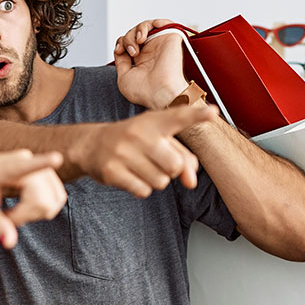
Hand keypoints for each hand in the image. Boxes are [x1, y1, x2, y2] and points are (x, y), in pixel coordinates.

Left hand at [0, 150, 66, 248]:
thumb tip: (10, 243)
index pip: (24, 166)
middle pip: (42, 201)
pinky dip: (43, 209)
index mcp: (4, 167)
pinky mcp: (50, 174)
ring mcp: (41, 166)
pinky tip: (25, 206)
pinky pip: (57, 199)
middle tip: (6, 217)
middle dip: (26, 216)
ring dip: (36, 214)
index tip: (57, 158)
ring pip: (53, 202)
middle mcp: (26, 160)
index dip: (43, 162)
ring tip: (15, 210)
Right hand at [70, 104, 219, 197]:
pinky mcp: (112, 172)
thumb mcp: (157, 139)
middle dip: (171, 169)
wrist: (91, 145)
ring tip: (140, 166)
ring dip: (155, 180)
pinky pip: (143, 191)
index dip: (196, 115)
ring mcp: (123, 153)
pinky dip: (141, 188)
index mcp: (152, 121)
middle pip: (175, 166)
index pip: (178, 117)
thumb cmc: (133, 141)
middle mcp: (138, 134)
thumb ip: (182, 156)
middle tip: (156, 160)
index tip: (212, 113)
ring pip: (160, 182)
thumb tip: (192, 181)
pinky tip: (131, 175)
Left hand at [114, 18, 188, 108]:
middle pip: (134, 34)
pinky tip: (143, 37)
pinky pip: (162, 22)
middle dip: (127, 39)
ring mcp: (161, 45)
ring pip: (144, 27)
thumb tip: (119, 50)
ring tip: (137, 44)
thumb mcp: (123, 77)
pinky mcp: (170, 38)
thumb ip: (121, 62)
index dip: (121, 43)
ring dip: (135, 32)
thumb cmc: (145, 92)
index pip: (129, 43)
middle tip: (131, 52)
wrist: (160, 93)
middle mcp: (152, 51)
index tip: (119, 51)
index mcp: (142, 60)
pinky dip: (149, 25)